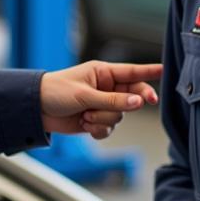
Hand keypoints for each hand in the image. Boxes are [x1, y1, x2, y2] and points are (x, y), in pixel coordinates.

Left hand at [40, 61, 161, 139]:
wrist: (35, 110)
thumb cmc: (56, 92)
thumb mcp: (85, 95)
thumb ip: (113, 100)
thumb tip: (138, 102)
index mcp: (102, 73)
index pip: (131, 71)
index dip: (149, 72)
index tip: (164, 70)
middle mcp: (105, 88)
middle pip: (131, 97)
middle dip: (129, 103)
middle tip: (143, 103)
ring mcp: (101, 105)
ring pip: (119, 117)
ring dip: (103, 119)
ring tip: (85, 116)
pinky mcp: (95, 120)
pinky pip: (108, 129)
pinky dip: (98, 130)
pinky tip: (84, 125)